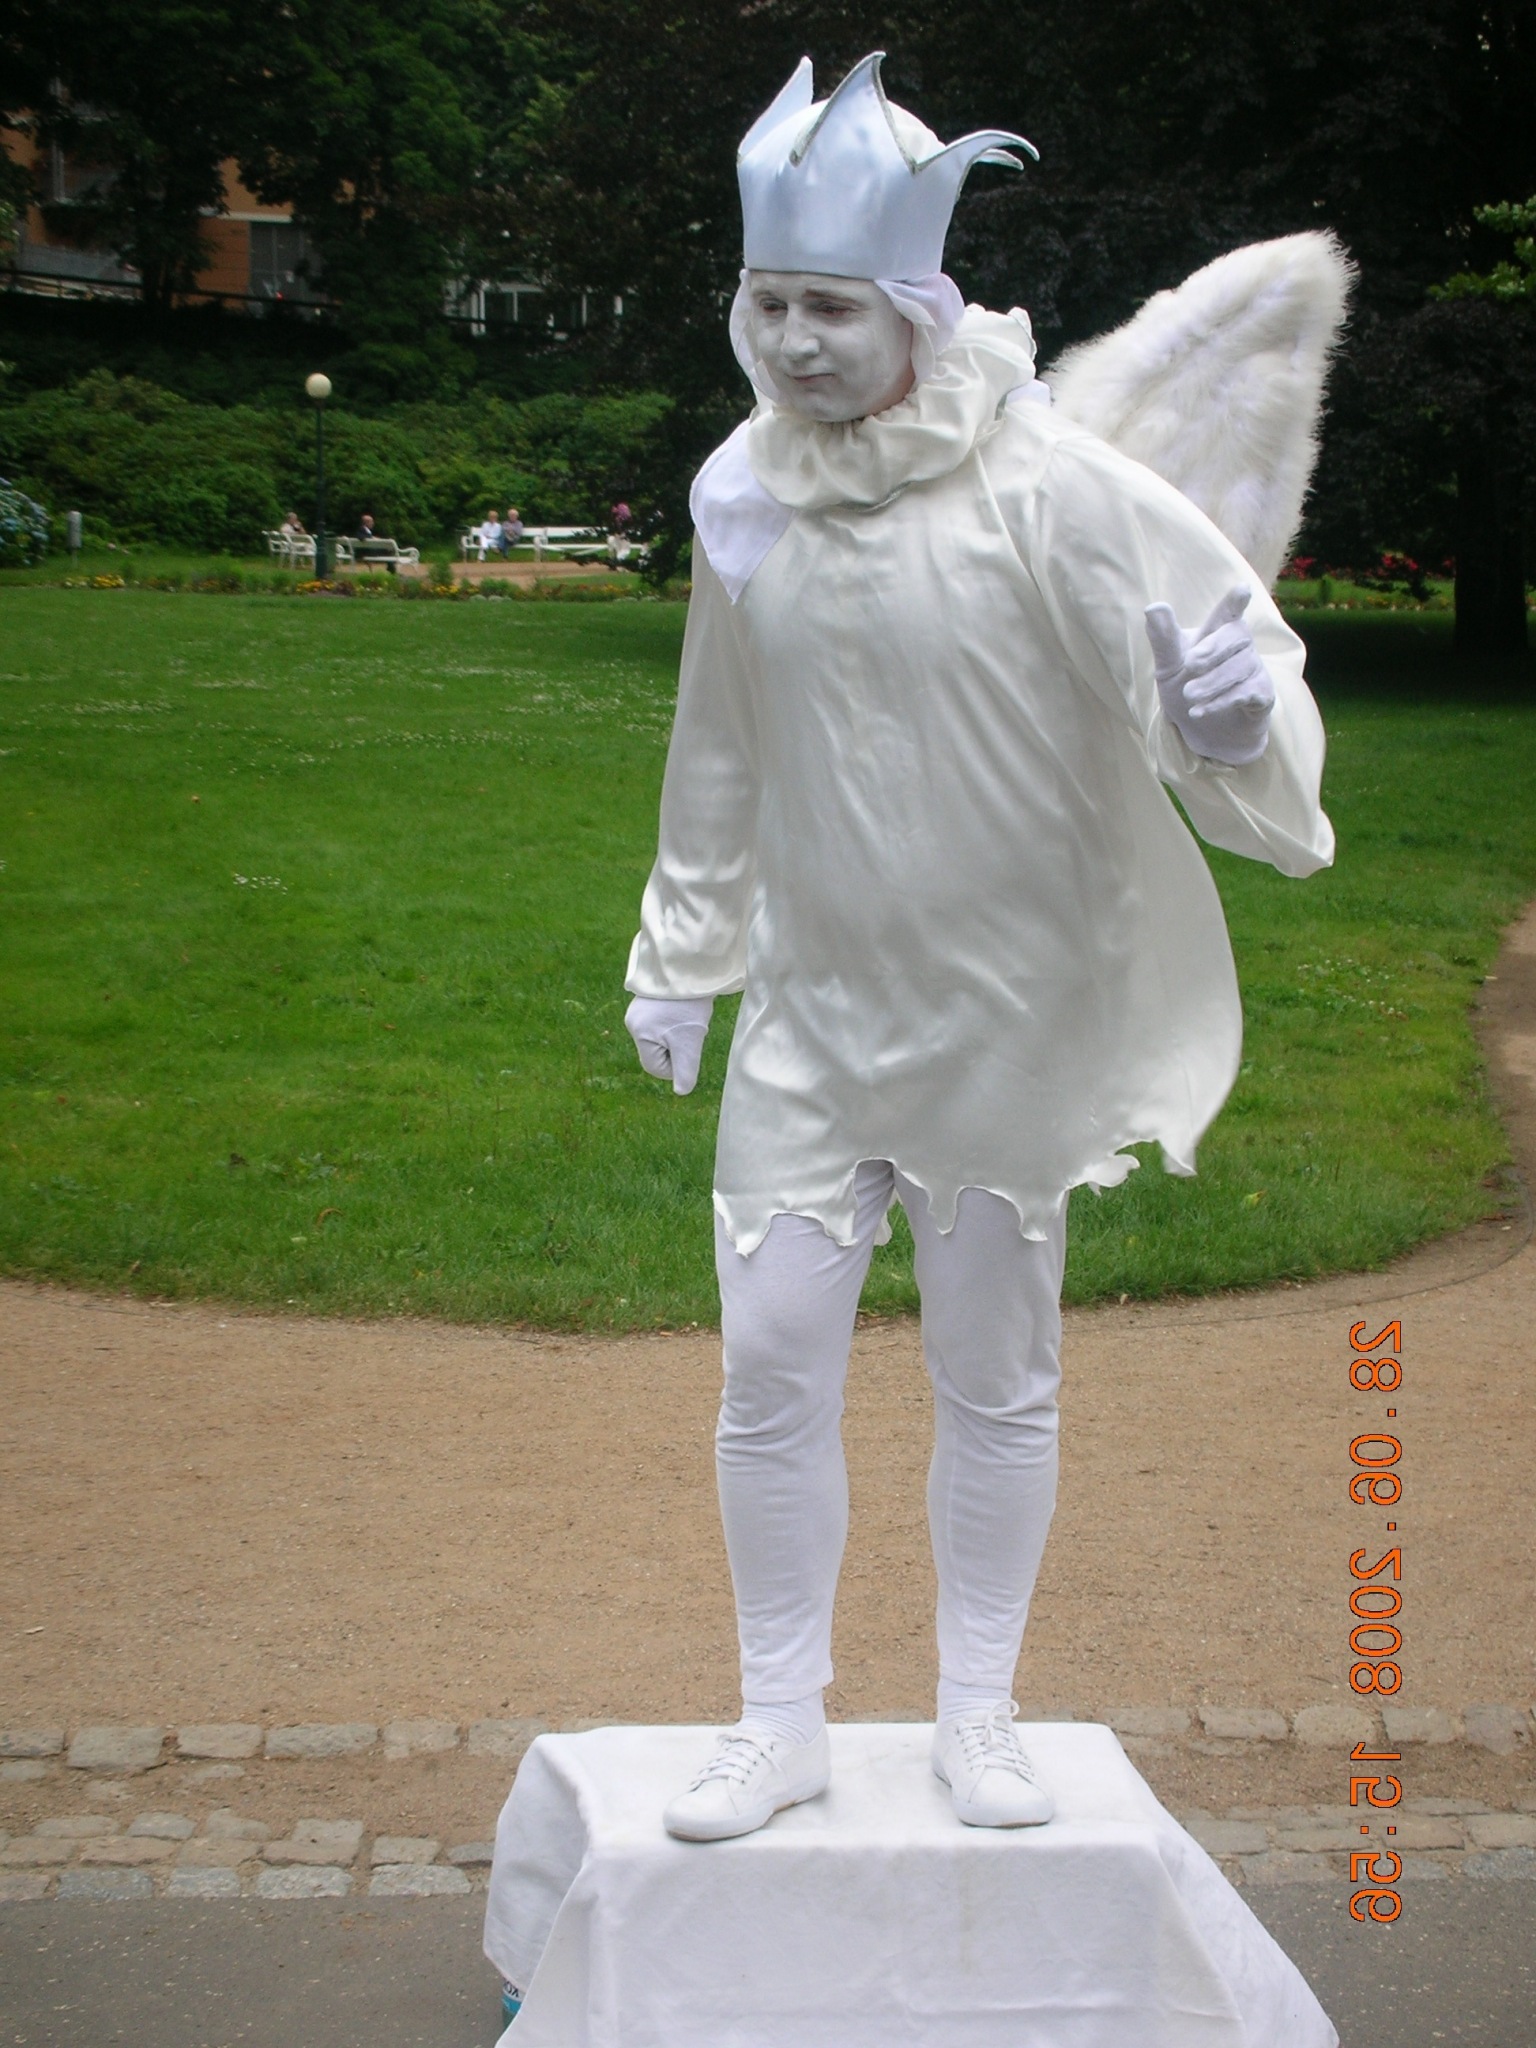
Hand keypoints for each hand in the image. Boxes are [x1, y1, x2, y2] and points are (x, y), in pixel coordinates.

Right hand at [624, 995, 713, 1094]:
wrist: (690, 967)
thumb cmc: (687, 1007)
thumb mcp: (689, 1043)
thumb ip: (685, 1071)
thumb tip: (682, 1092)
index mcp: (639, 1034)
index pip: (655, 1067)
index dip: (675, 1066)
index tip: (689, 1048)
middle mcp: (634, 1022)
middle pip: (658, 1051)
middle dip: (677, 1046)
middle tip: (690, 1029)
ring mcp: (639, 1009)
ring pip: (661, 1036)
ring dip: (678, 1033)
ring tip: (688, 1017)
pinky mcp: (649, 999)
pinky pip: (662, 1021)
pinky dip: (676, 1020)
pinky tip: (684, 1008)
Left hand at [1144, 583, 1274, 766]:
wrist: (1205, 731)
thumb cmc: (1187, 687)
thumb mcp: (1169, 666)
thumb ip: (1163, 639)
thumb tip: (1153, 607)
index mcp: (1217, 632)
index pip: (1228, 612)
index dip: (1234, 602)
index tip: (1242, 589)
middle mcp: (1240, 646)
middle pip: (1236, 635)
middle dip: (1212, 649)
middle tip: (1189, 664)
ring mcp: (1254, 669)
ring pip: (1240, 668)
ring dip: (1211, 683)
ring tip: (1188, 695)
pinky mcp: (1262, 695)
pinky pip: (1248, 693)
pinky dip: (1221, 702)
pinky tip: (1198, 711)